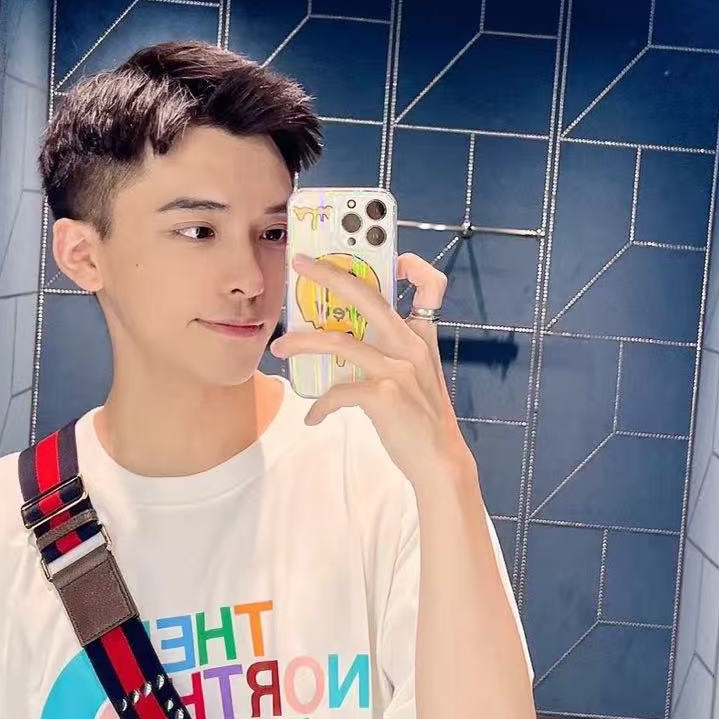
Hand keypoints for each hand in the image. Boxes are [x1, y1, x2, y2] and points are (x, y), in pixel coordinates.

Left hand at [271, 252, 470, 493]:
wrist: (439, 460)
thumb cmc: (421, 417)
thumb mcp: (418, 373)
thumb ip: (394, 349)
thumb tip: (346, 337)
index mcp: (420, 336)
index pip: (431, 286)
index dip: (413, 265)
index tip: (392, 259)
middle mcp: (410, 345)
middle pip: (366, 295)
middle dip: (329, 275)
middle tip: (299, 264)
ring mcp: (398, 368)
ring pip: (339, 341)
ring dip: (302, 342)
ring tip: (280, 347)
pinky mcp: (385, 395)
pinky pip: (339, 391)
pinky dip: (320, 404)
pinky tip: (313, 417)